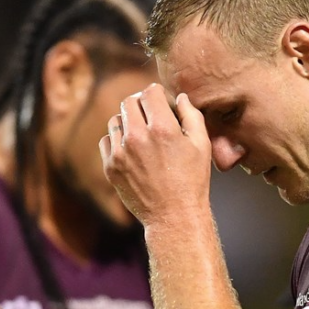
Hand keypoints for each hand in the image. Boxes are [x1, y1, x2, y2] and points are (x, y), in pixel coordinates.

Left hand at [99, 83, 211, 228]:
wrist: (173, 216)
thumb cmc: (192, 181)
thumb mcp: (201, 146)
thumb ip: (191, 115)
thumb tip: (179, 97)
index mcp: (161, 128)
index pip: (150, 92)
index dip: (157, 94)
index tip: (162, 102)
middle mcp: (137, 137)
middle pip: (130, 102)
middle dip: (141, 104)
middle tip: (151, 115)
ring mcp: (120, 152)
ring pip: (116, 120)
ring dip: (128, 121)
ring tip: (141, 134)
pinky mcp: (111, 167)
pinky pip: (107, 141)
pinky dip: (117, 140)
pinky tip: (131, 149)